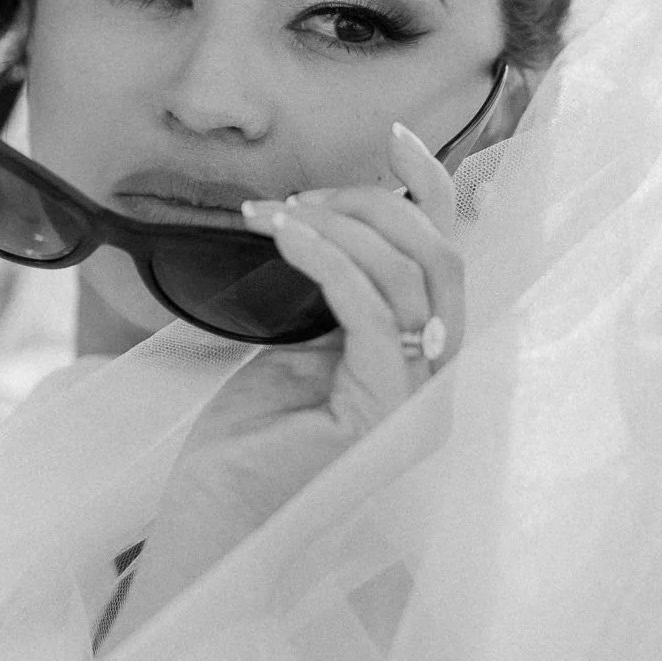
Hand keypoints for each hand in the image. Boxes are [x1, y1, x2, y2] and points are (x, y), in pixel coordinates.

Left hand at [110, 124, 462, 643]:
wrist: (212, 522)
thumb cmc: (247, 446)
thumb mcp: (300, 352)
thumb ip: (339, 302)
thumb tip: (339, 230)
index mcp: (425, 365)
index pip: (449, 263)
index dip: (433, 193)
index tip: (393, 138)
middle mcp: (437, 383)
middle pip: (441, 259)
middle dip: (374, 205)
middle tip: (299, 198)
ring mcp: (417, 402)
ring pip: (412, 277)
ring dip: (338, 227)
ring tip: (272, 216)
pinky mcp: (381, 414)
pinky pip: (371, 312)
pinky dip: (329, 259)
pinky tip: (286, 234)